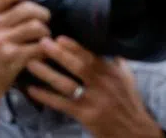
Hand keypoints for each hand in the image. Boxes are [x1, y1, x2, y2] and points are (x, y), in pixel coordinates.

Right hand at [0, 0, 50, 126]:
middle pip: (27, 9)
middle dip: (42, 14)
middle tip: (44, 20)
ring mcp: (2, 41)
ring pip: (37, 27)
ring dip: (45, 33)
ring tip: (43, 39)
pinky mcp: (13, 57)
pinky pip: (39, 47)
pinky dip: (45, 50)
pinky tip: (42, 53)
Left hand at [25, 37, 162, 137]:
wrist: (136, 133)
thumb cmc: (129, 104)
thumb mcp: (126, 80)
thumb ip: (115, 62)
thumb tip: (105, 42)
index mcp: (112, 75)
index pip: (92, 57)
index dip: (75, 47)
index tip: (58, 37)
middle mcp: (103, 86)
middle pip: (79, 67)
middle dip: (58, 54)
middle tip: (41, 43)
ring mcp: (94, 102)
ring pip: (67, 85)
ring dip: (46, 73)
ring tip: (30, 63)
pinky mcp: (86, 116)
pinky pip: (62, 104)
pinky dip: (45, 97)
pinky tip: (31, 89)